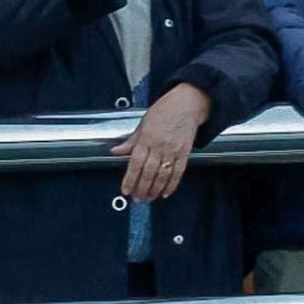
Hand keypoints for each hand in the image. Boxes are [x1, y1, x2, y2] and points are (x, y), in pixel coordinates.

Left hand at [111, 83, 210, 200]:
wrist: (187, 104)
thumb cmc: (164, 110)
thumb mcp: (143, 123)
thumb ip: (131, 140)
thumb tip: (116, 151)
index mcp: (146, 138)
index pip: (136, 163)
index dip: (130, 179)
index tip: (126, 190)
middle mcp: (159, 145)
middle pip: (149, 172)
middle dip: (142, 188)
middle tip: (137, 198)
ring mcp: (173, 150)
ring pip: (163, 175)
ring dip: (155, 189)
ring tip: (149, 198)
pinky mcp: (184, 153)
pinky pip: (178, 172)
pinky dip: (172, 184)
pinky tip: (165, 192)